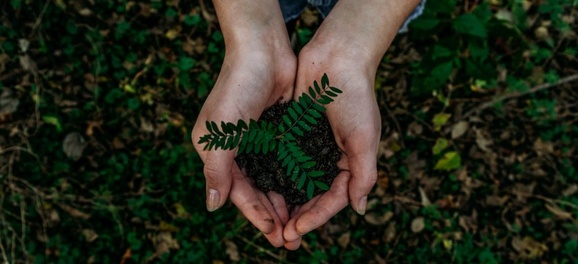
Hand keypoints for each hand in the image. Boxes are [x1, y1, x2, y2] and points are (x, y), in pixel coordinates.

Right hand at [192, 0, 296, 246]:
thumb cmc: (236, 89)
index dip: (255, 214)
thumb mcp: (220, 133)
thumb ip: (216, 170)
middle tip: (291, 240)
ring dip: (286, 203)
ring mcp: (260, 142)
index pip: (238, 192)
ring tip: (301, 225)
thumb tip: (212, 206)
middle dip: (273, 216)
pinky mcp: (279, 132)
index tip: (274, 233)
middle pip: (257, 191)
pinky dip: (295, 180)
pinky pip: (288, 163)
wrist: (263, 51)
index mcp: (218, 152)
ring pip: (274, 181)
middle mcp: (238, 150)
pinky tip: (308, 195)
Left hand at [282, 42, 380, 248]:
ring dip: (283, 203)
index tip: (296, 230)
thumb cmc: (356, 97)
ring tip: (269, 222)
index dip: (315, 217)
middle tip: (280, 237)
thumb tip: (359, 209)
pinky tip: (260, 190)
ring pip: (294, 183)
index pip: (332, 199)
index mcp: (349, 163)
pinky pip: (282, 161)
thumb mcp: (365, 138)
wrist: (337, 58)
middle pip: (312, 197)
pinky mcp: (292, 133)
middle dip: (297, 218)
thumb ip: (364, 175)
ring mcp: (309, 147)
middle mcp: (328, 159)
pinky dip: (273, 177)